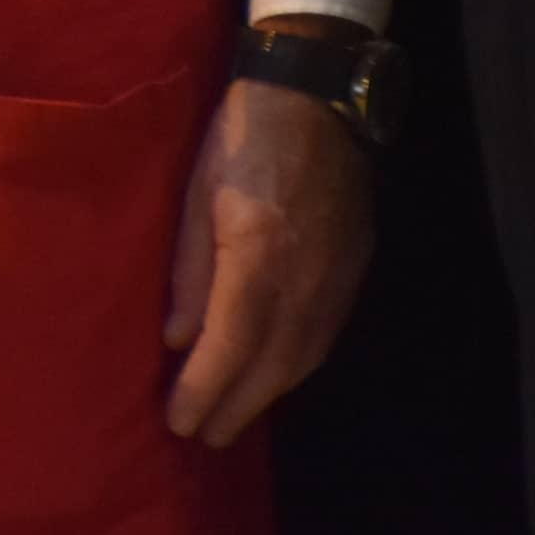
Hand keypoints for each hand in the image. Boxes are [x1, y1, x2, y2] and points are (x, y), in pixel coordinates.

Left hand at [161, 71, 372, 441]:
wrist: (319, 96)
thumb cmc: (244, 136)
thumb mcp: (198, 193)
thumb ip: (189, 271)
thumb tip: (179, 340)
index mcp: (259, 258)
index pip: (231, 345)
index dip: (207, 390)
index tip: (180, 424)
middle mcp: (306, 283)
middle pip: (272, 366)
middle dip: (236, 407)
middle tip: (202, 438)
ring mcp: (338, 281)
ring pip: (303, 359)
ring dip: (267, 394)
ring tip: (232, 417)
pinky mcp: (355, 272)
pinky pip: (323, 338)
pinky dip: (295, 367)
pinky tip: (273, 375)